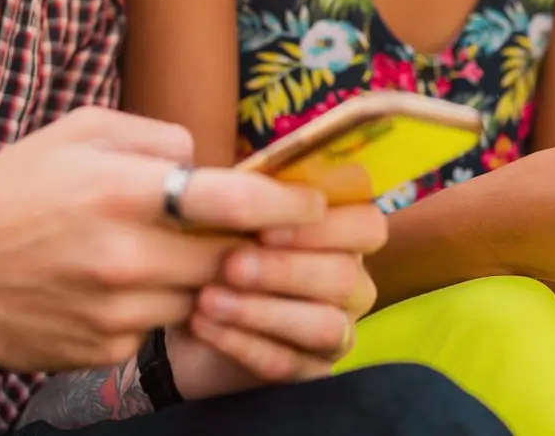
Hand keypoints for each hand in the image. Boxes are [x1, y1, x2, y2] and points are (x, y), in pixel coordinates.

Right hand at [0, 107, 328, 374]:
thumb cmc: (12, 187)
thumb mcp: (82, 131)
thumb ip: (158, 139)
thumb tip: (213, 162)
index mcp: (124, 190)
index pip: (236, 200)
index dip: (288, 205)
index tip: (316, 205)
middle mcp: (126, 256)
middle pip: (231, 258)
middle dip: (253, 246)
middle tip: (261, 232)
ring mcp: (116, 311)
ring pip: (199, 297)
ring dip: (200, 278)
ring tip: (162, 253)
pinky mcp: (103, 350)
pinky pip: (157, 326)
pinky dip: (153, 306)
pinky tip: (115, 285)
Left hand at [166, 203, 385, 398]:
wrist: (189, 321)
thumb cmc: (218, 253)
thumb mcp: (227, 218)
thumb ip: (248, 197)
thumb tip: (243, 181)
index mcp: (342, 231)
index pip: (366, 218)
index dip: (325, 222)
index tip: (266, 224)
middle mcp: (351, 280)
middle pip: (346, 274)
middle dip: (285, 269)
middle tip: (230, 263)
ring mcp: (338, 330)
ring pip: (325, 324)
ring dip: (263, 310)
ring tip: (209, 300)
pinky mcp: (313, 373)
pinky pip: (291, 365)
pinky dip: (243, 344)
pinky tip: (204, 326)